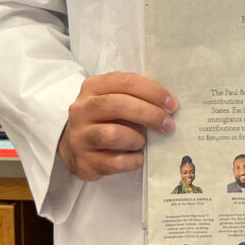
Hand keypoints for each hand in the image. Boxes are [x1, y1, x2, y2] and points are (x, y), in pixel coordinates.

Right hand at [57, 72, 177, 180]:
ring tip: (143, 141)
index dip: (154, 91)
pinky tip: (137, 158)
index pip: (127, 82)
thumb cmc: (104, 117)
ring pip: (114, 134)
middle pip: (120, 105)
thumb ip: (135, 94)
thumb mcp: (114, 97)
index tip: (172, 104)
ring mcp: (79, 136)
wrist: (72, 144)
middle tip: (168, 124)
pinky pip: (114, 162)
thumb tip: (169, 104)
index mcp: (93, 87)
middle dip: (150, 114)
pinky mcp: (83, 161)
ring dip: (137, 138)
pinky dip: (132, 160)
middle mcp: (82, 109)